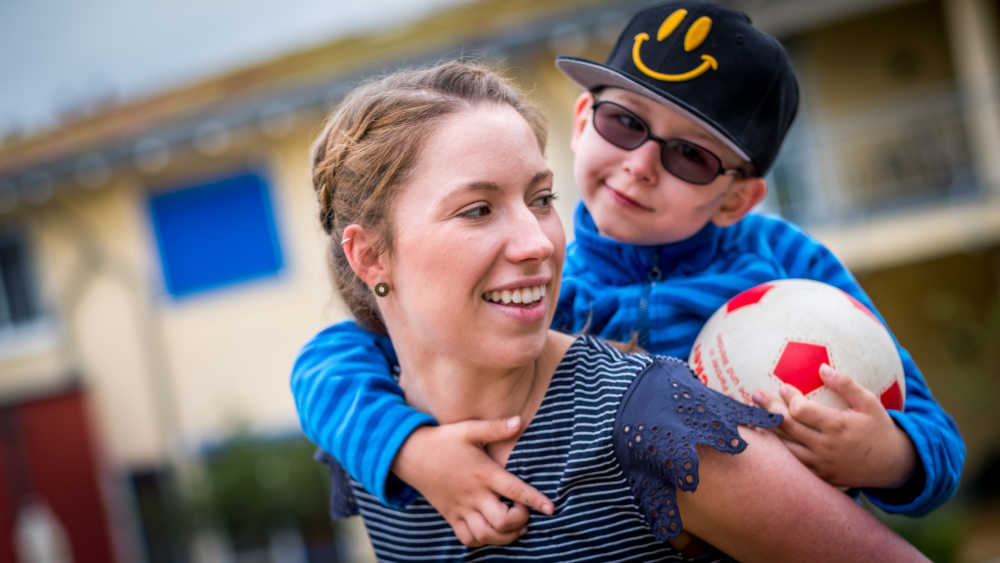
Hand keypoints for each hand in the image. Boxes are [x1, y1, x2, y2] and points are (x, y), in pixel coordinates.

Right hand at [391, 417, 553, 545]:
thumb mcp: (468, 429)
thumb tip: (519, 421)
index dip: (534, 500)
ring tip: (515, 527)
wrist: (409, 455)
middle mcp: (473, 495)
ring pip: (486, 535)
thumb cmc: (442, 440)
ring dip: (505, 536)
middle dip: (520, 521)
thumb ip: (495, 428)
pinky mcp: (450, 516)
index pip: (514, 490)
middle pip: (502, 521)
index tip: (551, 508)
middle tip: (525, 512)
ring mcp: (461, 508)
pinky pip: (467, 539)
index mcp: (483, 473)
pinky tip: (492, 532)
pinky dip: (483, 541)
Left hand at [752, 364, 916, 488]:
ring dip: (768, 431)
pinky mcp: (819, 475)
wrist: (893, 466)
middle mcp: (826, 447)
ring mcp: (821, 464)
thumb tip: (822, 367)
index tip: (783, 386)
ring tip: (753, 416)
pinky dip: (778, 452)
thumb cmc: (879, 428)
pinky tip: (767, 440)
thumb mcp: (869, 403)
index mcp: (838, 426)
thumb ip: (846, 385)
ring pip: (785, 448)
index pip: (802, 411)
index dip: (790, 398)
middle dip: (769, 408)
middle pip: (788, 427)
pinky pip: (793, 464)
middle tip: (755, 395)